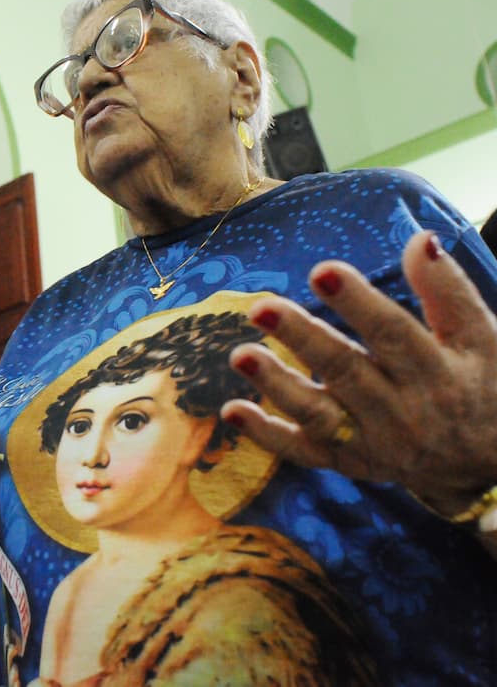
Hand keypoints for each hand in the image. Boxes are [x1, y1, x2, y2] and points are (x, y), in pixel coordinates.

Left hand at [221, 231, 496, 515]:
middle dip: (303, 340)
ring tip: (240, 355)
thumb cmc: (479, 382)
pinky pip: (303, 451)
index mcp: (435, 372)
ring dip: (276, 385)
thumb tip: (419, 239)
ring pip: (318, 414)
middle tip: (261, 308)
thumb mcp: (480, 337)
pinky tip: (230, 409)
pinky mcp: (347, 460)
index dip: (358, 303)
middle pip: (346, 371)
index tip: (322, 271)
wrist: (487, 462)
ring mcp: (371, 441)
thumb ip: (446, 290)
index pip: (393, 333)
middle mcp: (401, 410)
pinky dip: (266, 435)